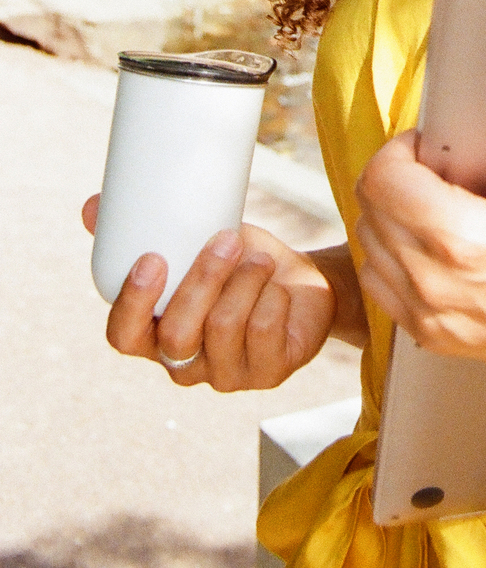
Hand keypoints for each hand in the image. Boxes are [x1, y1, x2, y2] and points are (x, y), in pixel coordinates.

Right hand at [81, 196, 337, 389]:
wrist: (301, 283)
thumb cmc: (239, 261)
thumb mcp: (196, 240)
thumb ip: (148, 227)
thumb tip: (90, 206)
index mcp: (155, 334)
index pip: (124, 336)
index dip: (133, 303)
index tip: (153, 258)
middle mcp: (184, 363)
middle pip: (178, 334)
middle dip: (202, 281)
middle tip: (226, 240)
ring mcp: (225, 374)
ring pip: (223, 329)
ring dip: (245, 281)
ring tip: (261, 258)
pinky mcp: (268, 373)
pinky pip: (264, 332)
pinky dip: (274, 297)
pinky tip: (279, 286)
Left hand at [354, 63, 485, 379]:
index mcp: (467, 242)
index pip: (384, 181)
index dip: (399, 150)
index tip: (431, 144)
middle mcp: (439, 286)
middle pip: (370, 212)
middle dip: (393, 178)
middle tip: (434, 168)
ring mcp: (435, 319)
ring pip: (368, 252)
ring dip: (388, 219)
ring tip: (431, 203)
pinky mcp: (438, 340)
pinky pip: (382, 291)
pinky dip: (391, 261)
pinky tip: (427, 246)